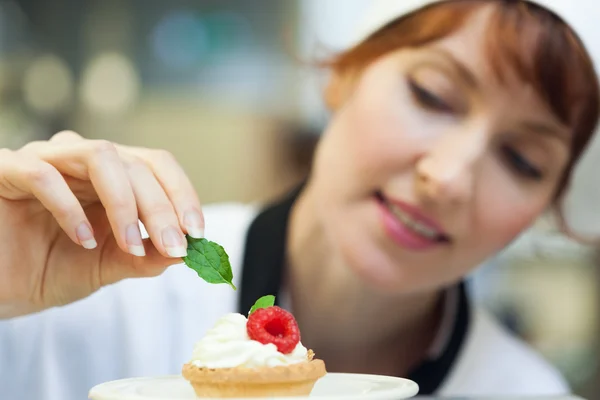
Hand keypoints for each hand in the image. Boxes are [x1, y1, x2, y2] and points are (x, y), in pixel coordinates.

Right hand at [0, 131, 203, 317]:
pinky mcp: (6, 171)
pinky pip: (42, 174)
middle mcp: (81, 159)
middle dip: (160, 208)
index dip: (182, 194)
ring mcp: (45, 159)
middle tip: (174, 246)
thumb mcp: (107, 266)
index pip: (156, 166)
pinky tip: (83, 241)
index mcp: (110, 176)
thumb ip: (144, 257)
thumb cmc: (49, 270)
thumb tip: (185, 253)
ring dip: (125, 203)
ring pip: (99, 156)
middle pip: (135, 163)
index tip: (198, 232)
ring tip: (132, 246)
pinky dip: (69, 207)